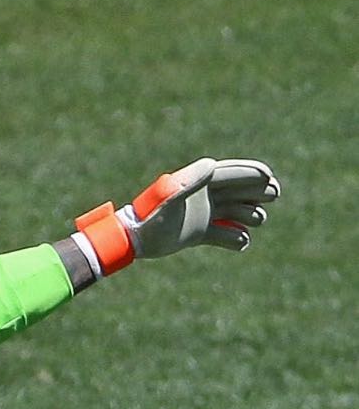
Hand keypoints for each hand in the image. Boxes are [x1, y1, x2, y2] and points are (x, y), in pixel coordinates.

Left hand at [73, 158, 279, 275]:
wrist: (132, 240)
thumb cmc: (149, 217)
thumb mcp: (169, 197)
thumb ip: (189, 181)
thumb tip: (212, 164)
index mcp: (197, 183)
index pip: (229, 174)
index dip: (249, 174)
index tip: (268, 176)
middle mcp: (201, 197)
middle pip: (235, 190)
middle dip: (256, 191)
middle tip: (275, 194)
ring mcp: (200, 215)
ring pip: (231, 212)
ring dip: (248, 214)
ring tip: (260, 220)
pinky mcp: (195, 234)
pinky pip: (220, 234)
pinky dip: (232, 239)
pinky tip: (244, 243)